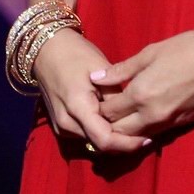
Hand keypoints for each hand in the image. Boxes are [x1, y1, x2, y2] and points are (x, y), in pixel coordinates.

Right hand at [30, 29, 147, 156]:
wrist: (44, 48)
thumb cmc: (74, 53)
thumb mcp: (101, 69)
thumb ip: (116, 97)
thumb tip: (134, 116)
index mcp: (76, 107)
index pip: (105, 140)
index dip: (128, 144)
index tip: (148, 139)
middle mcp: (66, 123)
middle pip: (100, 145)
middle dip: (123, 142)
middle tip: (146, 132)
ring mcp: (61, 126)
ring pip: (93, 142)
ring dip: (112, 138)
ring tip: (132, 126)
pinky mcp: (61, 125)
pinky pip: (85, 136)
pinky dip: (100, 132)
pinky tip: (113, 121)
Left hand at [94, 21, 193, 138]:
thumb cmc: (190, 48)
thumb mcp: (151, 52)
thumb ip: (122, 69)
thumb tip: (95, 77)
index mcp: (141, 94)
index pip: (109, 111)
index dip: (98, 106)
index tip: (94, 98)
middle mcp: (154, 114)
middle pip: (120, 130)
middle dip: (109, 123)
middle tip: (104, 109)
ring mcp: (171, 122)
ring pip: (140, 136)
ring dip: (127, 129)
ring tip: (120, 116)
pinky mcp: (185, 124)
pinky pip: (158, 133)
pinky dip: (146, 129)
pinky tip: (143, 118)